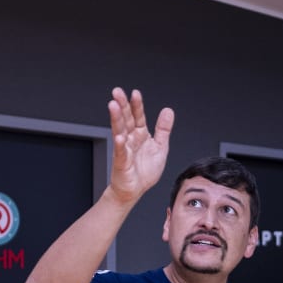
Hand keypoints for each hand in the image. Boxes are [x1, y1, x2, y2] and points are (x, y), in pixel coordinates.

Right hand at [106, 88, 174, 204]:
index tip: (135, 93)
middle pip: (126, 119)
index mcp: (140, 135)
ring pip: (120, 131)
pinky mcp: (121, 162)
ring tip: (114, 106)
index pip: (138, 116)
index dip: (137, 105)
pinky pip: (120, 152)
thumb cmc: (144, 171)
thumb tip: (168, 111)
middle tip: (117, 92)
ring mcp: (124, 149)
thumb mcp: (160, 147)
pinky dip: (120, 145)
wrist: (135, 190)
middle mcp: (131, 139)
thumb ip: (163, 129)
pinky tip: (119, 137)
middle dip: (122, 105)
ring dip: (116, 118)